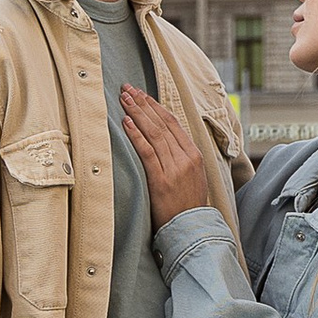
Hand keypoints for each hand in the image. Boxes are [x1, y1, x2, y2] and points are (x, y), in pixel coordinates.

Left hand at [117, 84, 207, 226]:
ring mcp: (174, 168)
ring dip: (137, 113)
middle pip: (162, 123)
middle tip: (127, 88)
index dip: (155, 106)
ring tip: (124, 99)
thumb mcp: (192, 177)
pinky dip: (136, 135)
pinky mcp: (161, 180)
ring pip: (154, 133)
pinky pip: (147, 152)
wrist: (192, 229)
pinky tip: (126, 122)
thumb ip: (180, 158)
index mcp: (194, 154)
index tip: (141, 94)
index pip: (172, 122)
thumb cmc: (188, 205)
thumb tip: (163, 141)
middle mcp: (186, 158)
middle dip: (143, 103)